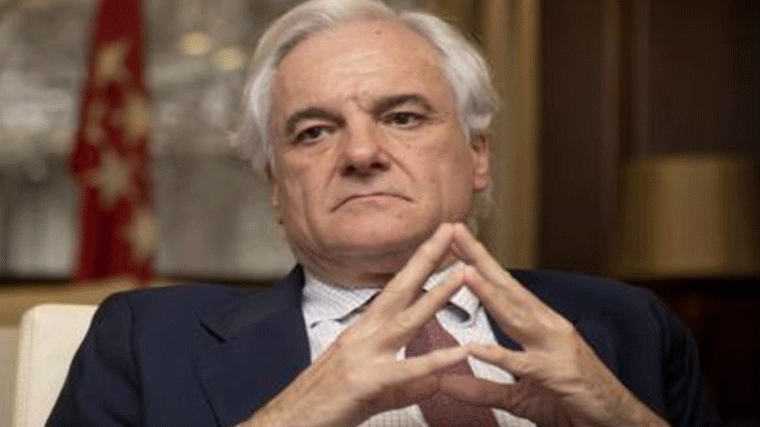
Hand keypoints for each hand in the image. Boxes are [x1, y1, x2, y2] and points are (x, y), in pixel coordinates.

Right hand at [241, 224, 469, 426]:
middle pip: (401, 289)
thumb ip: (408, 384)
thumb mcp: (372, 389)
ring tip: (464, 275)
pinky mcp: (366, 381)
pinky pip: (407, 370)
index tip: (439, 240)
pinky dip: (434, 360)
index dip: (418, 265)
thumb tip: (436, 380)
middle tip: (451, 229)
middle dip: (427, 258)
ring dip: (438, 295)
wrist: (288, 421)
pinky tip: (459, 352)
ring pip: (408, 320)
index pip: (396, 290)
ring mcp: (364, 355)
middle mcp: (364, 335)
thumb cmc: (324, 403)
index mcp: (364, 331)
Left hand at [440, 223, 669, 426]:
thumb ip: (483, 389)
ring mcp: (554, 348)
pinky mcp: (557, 375)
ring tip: (465, 272)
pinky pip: (524, 365)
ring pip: (516, 317)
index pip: (504, 289)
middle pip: (508, 289)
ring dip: (489, 294)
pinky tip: (476, 348)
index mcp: (539, 325)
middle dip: (480, 260)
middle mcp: (547, 328)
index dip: (480, 264)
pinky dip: (500, 356)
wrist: (617, 420)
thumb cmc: (573, 401)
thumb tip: (447, 383)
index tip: (456, 241)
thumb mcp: (520, 395)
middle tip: (455, 232)